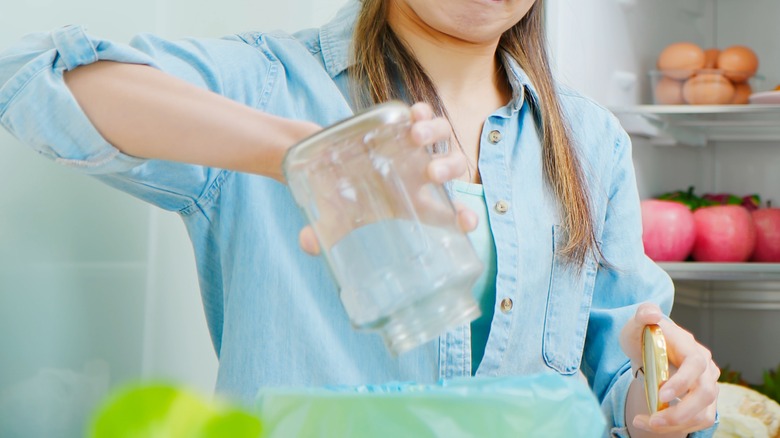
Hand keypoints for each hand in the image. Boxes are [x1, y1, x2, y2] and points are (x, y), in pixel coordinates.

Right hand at [298, 102, 476, 254]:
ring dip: (435, 136)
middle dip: (448, 169)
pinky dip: (423, 113)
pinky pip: (423, 114)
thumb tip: (307, 245)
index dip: (461, 217)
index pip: (446, 212)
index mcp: (413, 202)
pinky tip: (415, 114)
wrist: (324, 161)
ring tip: (416, 137)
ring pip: (443, 138)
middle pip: (451, 169)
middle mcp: (420, 174)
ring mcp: (414, 147)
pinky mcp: (402, 124)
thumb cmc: (340, 197)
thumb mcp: (334, 217)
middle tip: (431, 172)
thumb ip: (325, 233)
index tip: (467, 222)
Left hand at [620, 303, 718, 434]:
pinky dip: (676, 427)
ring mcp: (708, 387)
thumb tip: (651, 314)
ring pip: (703, 413)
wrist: (649, 350)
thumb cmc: (644, 337)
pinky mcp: (703, 403)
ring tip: (646, 423)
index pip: (696, 365)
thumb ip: (642, 314)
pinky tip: (653, 423)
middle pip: (706, 394)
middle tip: (653, 420)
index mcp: (692, 348)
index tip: (661, 394)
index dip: (683, 381)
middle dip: (680, 412)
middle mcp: (706, 369)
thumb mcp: (636, 324)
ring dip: (677, 424)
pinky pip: (697, 421)